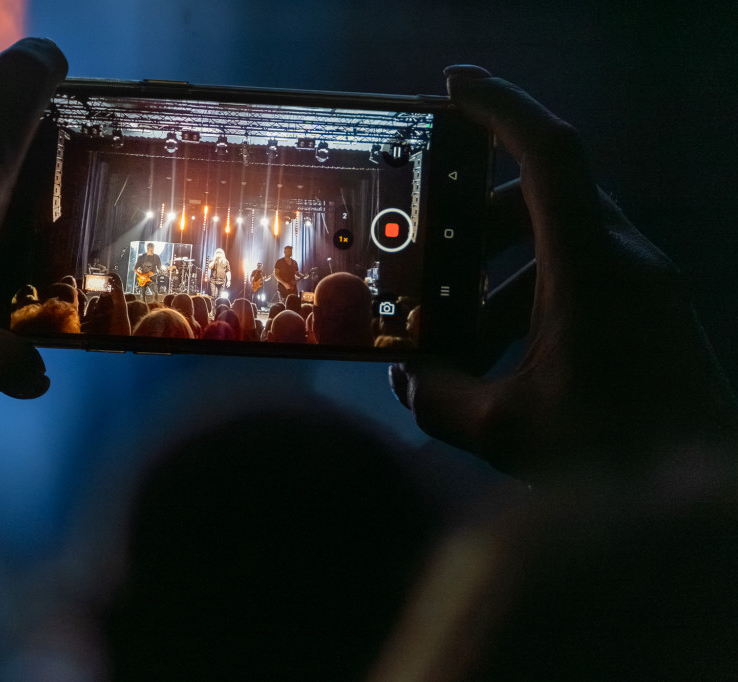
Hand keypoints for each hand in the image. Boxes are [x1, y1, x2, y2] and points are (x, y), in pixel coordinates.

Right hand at [391, 66, 737, 478]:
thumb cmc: (613, 455)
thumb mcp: (503, 428)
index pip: (547, 153)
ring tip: (459, 330)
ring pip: (560, 241)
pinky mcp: (648, 314)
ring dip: (502, 270)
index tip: (452, 84)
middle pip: (545, 196)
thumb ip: (436, 397)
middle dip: (479, 213)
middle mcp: (623, 262)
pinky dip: (533, 297)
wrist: (699, 497)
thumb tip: (406, 377)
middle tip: (434, 243)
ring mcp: (642, 287)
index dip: (499, 106)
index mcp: (590, 268)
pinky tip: (501, 360)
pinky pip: (581, 278)